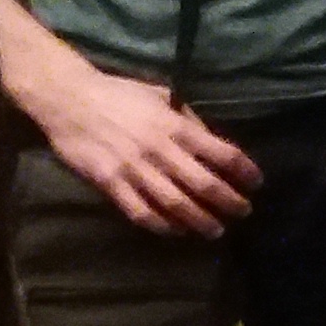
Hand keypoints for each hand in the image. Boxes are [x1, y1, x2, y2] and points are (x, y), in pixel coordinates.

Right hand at [24, 52, 257, 237]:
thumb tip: (211, 141)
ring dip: (199, 221)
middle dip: (229, 202)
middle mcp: (160, 150)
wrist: (69, 100)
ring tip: (215, 230)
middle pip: (204, 184)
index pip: (222, 153)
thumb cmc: (119, 94)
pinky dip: (161, 226)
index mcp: (176, 126)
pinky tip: (175, 231)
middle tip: (243, 212)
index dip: (244, 171)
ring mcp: (134, 169)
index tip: (257, 183)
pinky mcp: (110, 184)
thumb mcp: (161, 96)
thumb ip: (187, 119)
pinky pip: (141, 212)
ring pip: (175, 204)